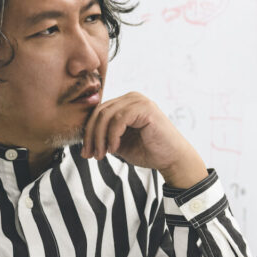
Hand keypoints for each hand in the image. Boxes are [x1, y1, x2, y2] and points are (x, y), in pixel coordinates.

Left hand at [80, 92, 207, 186]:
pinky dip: (112, 136)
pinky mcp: (146, 108)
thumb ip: (105, 135)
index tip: (86, 152)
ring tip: (101, 154)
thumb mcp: (119, 142)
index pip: (98, 111)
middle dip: (91, 136)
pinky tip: (114, 149)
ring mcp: (139, 101)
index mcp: (126, 103)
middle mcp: (132, 98)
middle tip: (90, 155)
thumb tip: (84, 138)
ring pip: (107, 115)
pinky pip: (119, 119)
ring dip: (100, 138)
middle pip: (99, 112)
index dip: (88, 132)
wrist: (172, 159)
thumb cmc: (149, 151)